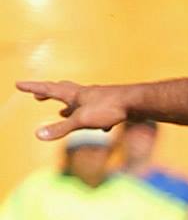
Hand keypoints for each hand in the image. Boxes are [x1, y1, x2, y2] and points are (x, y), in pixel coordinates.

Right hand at [16, 80, 130, 140]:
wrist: (137, 103)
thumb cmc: (109, 109)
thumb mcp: (82, 121)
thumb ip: (61, 128)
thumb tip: (38, 135)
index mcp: (74, 95)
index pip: (47, 89)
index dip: (32, 88)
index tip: (18, 84)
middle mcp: (84, 94)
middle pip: (62, 91)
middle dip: (48, 94)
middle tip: (39, 96)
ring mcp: (98, 99)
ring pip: (80, 101)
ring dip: (69, 106)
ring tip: (63, 112)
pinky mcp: (112, 106)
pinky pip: (98, 111)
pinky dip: (93, 118)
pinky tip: (101, 127)